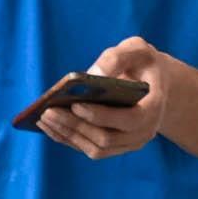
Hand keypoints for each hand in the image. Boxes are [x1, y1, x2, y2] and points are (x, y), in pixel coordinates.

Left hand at [38, 39, 177, 159]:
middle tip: (48, 111)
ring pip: (96, 149)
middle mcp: (144, 132)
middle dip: (75, 126)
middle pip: (106, 139)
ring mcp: (128, 143)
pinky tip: (48, 125)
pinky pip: (89, 148)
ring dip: (67, 135)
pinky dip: (67, 138)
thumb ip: (117, 58)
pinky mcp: (114, 146)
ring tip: (43, 118)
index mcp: (154, 108)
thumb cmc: (142, 62)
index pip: (129, 120)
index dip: (102, 116)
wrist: (153, 81)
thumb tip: (92, 74)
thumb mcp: (136, 49)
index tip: (75, 104)